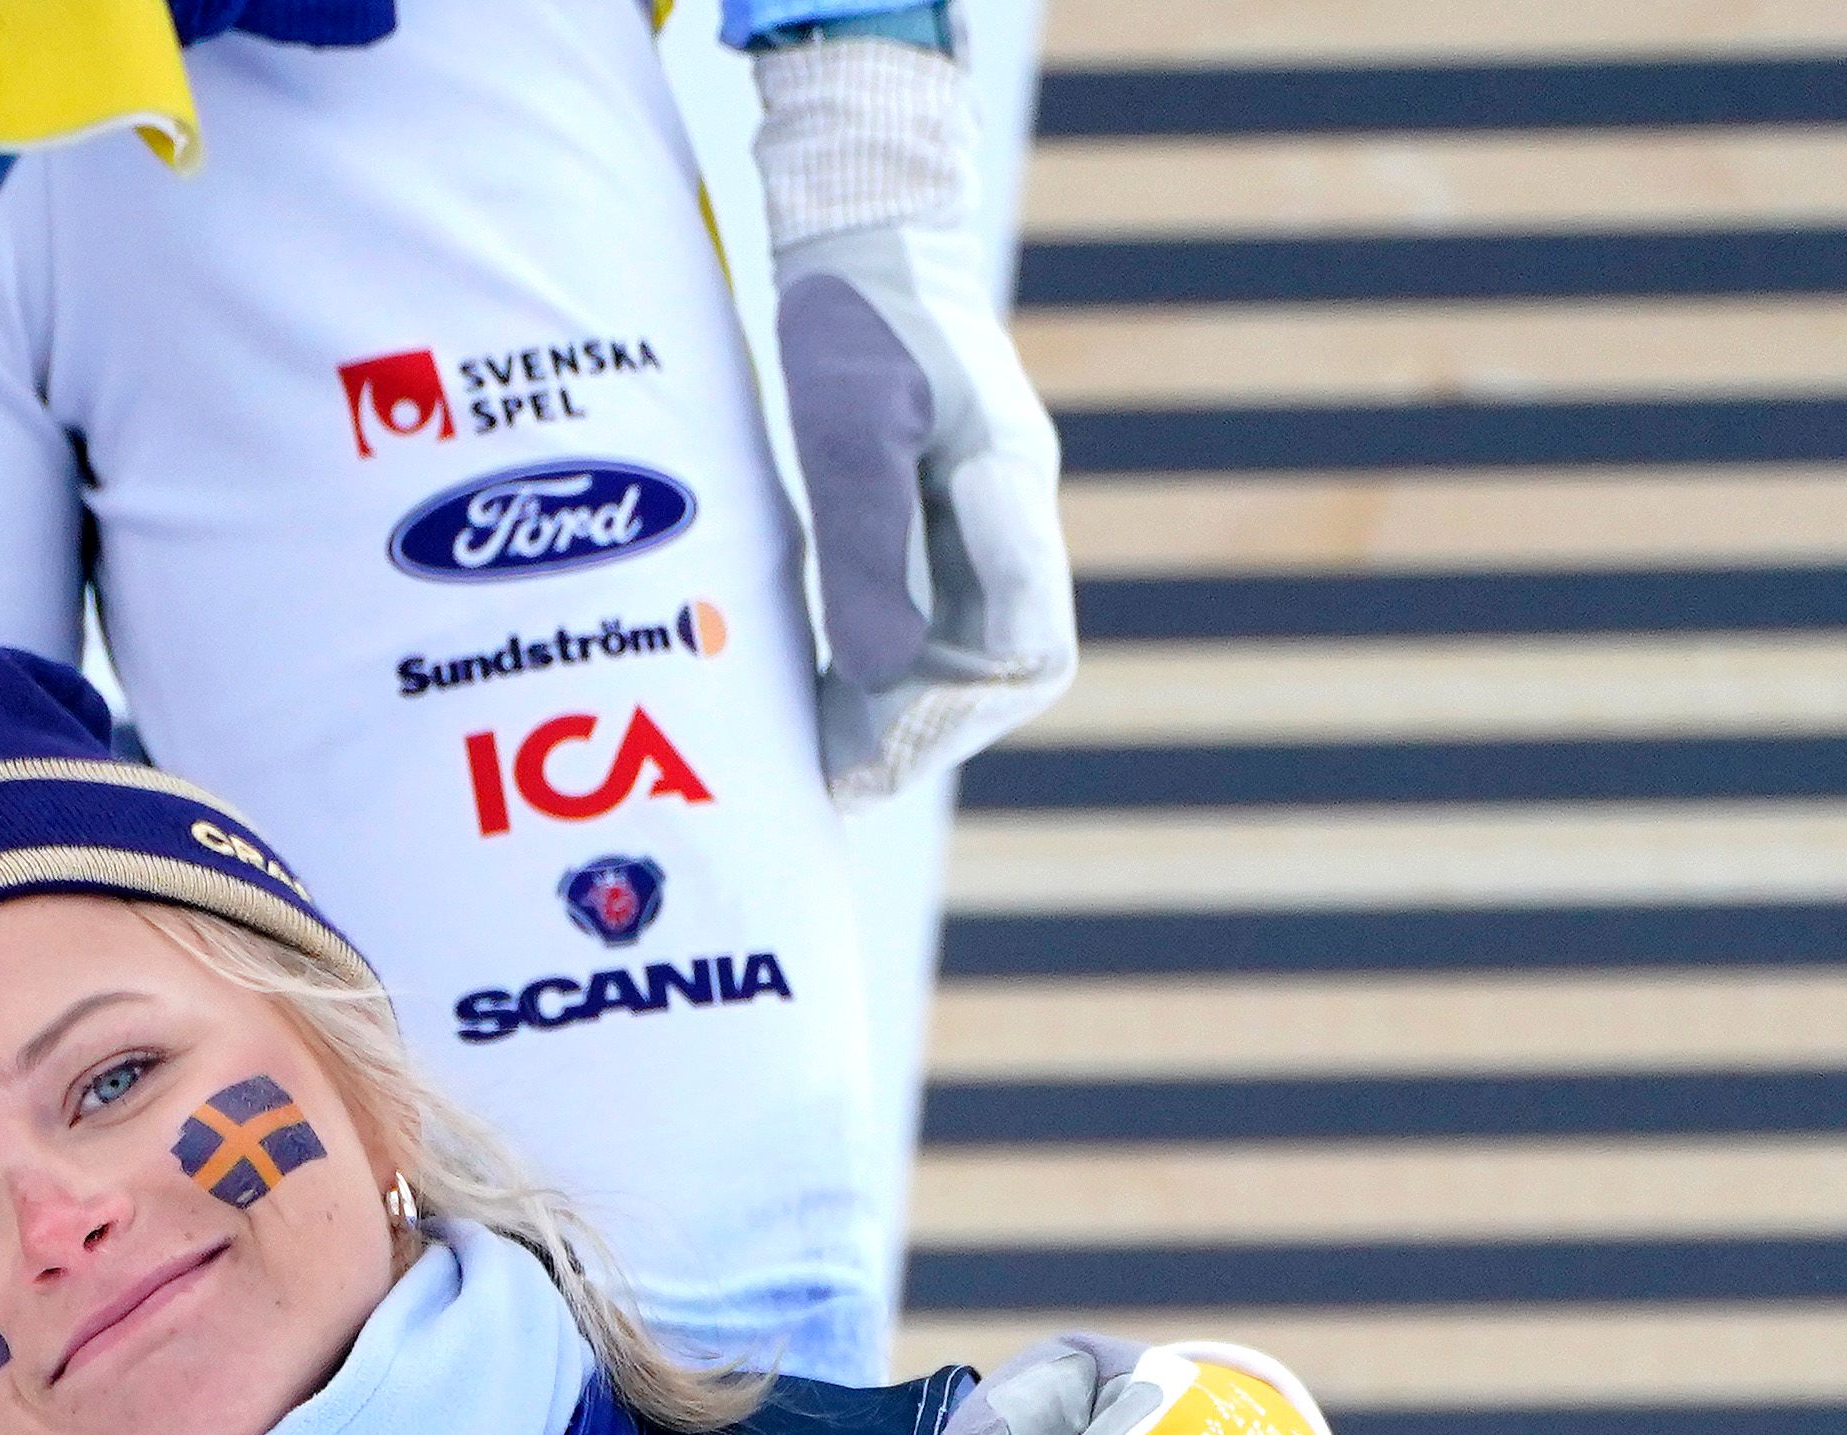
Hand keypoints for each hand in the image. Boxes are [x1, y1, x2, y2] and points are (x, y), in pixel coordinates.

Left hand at [754, 41, 1074, 804]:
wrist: (865, 243)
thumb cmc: (857, 316)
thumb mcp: (849, 423)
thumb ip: (870, 540)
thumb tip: (882, 667)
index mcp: (1008, 493)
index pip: (1028, 650)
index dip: (960, 716)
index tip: (881, 754)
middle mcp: (1008, 520)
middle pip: (999, 670)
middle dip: (923, 732)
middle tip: (834, 779)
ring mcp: (979, 523)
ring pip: (962, 653)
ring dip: (898, 712)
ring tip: (819, 762)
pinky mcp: (938, 522)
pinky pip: (925, 619)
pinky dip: (879, 670)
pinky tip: (820, 698)